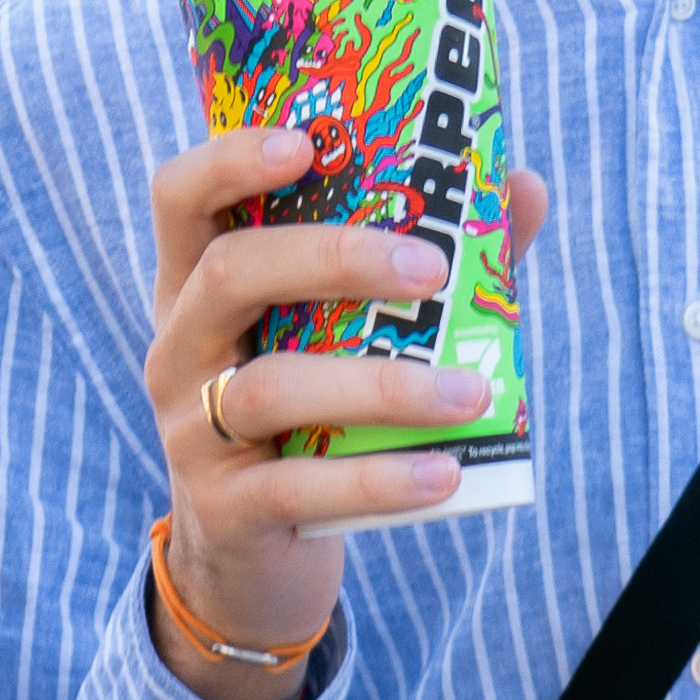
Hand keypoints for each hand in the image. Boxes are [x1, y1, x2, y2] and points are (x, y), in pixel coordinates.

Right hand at [136, 117, 482, 696]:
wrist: (251, 557)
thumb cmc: (309, 416)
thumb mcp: (337, 337)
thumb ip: (423, 263)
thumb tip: (521, 188)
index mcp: (196, 285)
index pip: (179, 198)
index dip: (228, 159)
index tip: (307, 143)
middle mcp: (178, 346)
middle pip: (229, 274)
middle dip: (333, 258)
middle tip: (431, 267)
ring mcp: (189, 429)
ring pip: (268, 388)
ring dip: (379, 385)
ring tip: (470, 393)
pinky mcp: (224, 509)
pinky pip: (298, 488)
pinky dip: (377, 479)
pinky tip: (445, 473)